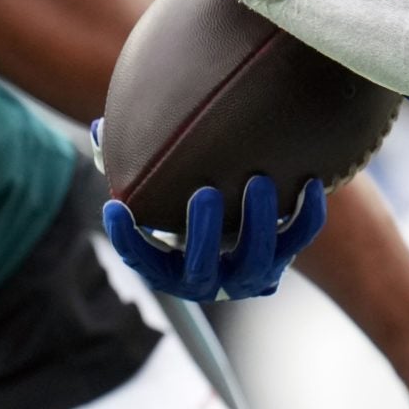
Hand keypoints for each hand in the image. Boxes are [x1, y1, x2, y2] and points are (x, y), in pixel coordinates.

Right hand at [103, 174, 326, 302]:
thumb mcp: (156, 194)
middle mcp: (207, 280)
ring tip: (258, 183)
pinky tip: (309, 182)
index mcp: (168, 268)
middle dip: (203, 233)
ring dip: (258, 224)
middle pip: (201, 269)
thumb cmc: (183, 208)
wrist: (238, 235)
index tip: (115, 208)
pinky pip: (297, 241)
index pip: (141, 261)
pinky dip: (306, 215)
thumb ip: (130, 168)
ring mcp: (247, 274)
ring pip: (255, 260)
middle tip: (204, 193)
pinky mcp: (282, 259)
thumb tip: (100, 128)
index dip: (127, 239)